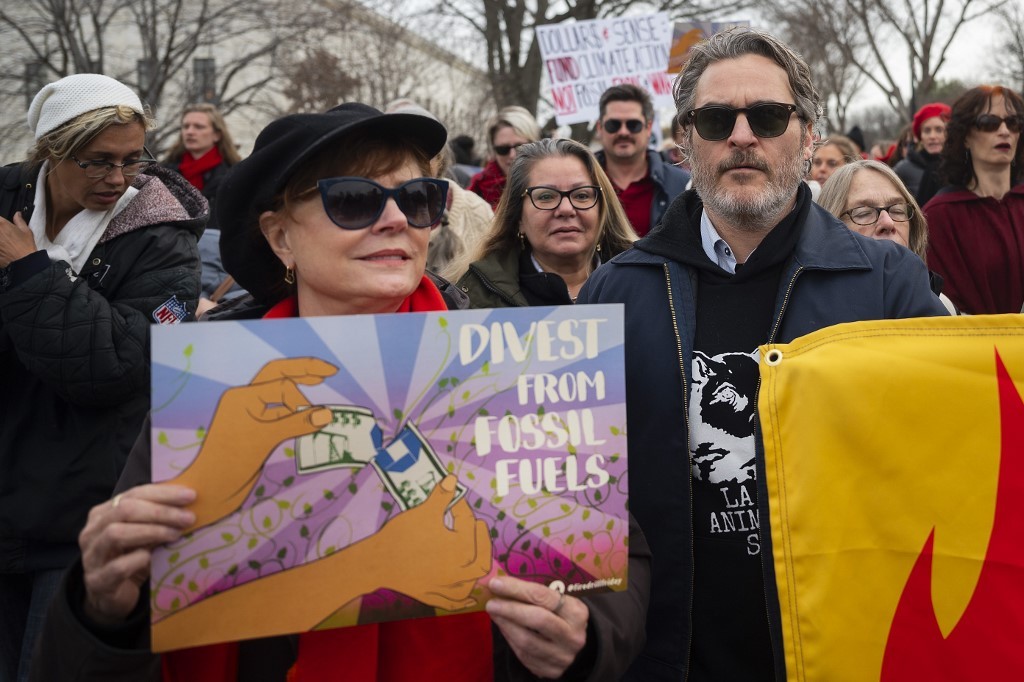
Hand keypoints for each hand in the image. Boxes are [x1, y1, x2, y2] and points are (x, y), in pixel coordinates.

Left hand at [0, 212, 37, 266]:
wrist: (24, 262)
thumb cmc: (25, 247)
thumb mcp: (26, 231)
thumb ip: (19, 221)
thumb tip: (17, 214)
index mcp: (2, 224)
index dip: (0, 223)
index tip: (2, 227)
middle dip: (0, 232)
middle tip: (5, 237)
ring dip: (0, 240)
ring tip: (4, 243)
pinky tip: (3, 249)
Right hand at [79, 485, 195, 624]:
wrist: (109, 597)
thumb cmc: (130, 560)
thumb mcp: (144, 536)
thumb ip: (157, 520)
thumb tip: (189, 506)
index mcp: (103, 514)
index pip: (134, 494)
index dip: (163, 493)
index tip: (190, 496)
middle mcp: (92, 531)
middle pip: (124, 510)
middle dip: (160, 511)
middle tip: (188, 518)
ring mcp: (91, 556)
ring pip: (116, 533)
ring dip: (151, 531)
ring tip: (175, 534)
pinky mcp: (98, 581)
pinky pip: (117, 567)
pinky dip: (138, 559)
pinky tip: (152, 558)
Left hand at [167, 358, 335, 529]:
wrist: (210, 490)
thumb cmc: (230, 462)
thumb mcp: (265, 439)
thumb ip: (297, 423)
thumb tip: (327, 414)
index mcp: (242, 396)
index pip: (281, 386)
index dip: (301, 400)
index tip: (315, 419)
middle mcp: (245, 400)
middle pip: (278, 375)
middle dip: (303, 370)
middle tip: (330, 371)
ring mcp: (250, 415)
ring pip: (279, 395)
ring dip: (299, 394)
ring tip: (320, 382)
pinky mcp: (255, 431)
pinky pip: (279, 415)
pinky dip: (295, 415)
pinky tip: (308, 418)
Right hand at [370, 476, 491, 610]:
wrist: (376, 562)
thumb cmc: (402, 536)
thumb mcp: (425, 512)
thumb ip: (442, 496)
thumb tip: (452, 479)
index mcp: (461, 550)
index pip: (468, 526)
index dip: (463, 509)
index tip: (456, 500)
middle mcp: (458, 572)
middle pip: (480, 560)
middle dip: (481, 541)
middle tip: (477, 524)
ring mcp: (445, 588)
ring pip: (470, 583)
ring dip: (475, 571)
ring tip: (474, 555)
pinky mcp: (432, 596)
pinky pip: (453, 602)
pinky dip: (463, 601)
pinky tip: (470, 598)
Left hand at [487, 576, 588, 678]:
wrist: (574, 643)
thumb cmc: (561, 614)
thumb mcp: (558, 600)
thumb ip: (534, 594)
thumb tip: (501, 584)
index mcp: (577, 612)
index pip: (543, 597)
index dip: (517, 589)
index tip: (495, 583)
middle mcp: (573, 636)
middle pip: (536, 620)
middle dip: (510, 609)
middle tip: (491, 602)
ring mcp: (563, 656)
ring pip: (527, 641)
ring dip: (506, 625)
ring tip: (494, 613)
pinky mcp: (551, 670)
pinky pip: (523, 655)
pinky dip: (510, 638)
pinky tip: (503, 627)